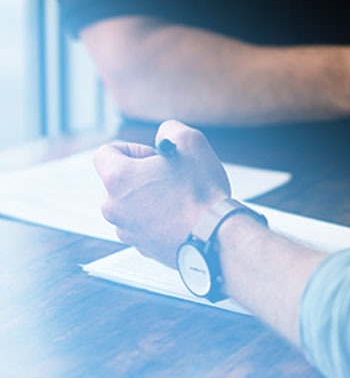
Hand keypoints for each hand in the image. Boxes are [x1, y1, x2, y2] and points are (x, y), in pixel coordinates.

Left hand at [94, 120, 230, 266]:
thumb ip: (169, 130)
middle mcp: (114, 207)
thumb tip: (164, 137)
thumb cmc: (202, 194)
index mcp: (118, 179)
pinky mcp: (142, 247)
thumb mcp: (191, 142)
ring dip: (150, 199)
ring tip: (179, 199)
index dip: (132, 149)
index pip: (106, 153)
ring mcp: (127, 230)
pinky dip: (158, 219)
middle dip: (143, 176)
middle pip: (119, 181)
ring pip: (131, 205)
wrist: (215, 236)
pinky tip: (181, 217)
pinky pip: (144, 226)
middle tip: (171, 178)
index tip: (153, 157)